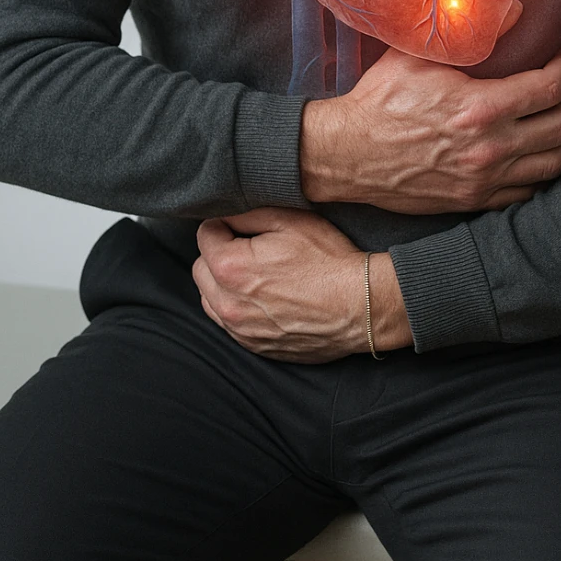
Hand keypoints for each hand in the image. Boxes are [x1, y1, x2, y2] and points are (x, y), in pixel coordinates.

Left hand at [192, 208, 411, 362]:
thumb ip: (248, 214)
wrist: (360, 306)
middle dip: (217, 254)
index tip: (242, 225)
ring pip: (210, 300)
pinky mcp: (255, 347)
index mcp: (231, 267)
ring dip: (222, 284)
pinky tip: (265, 298)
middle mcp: (228, 304)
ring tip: (255, 274)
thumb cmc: (328, 261)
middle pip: (200, 269)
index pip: (204, 235)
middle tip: (248, 247)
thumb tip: (225, 215)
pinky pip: (230, 324)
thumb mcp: (290, 220)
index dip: (224, 224)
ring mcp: (240, 331)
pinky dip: (238, 308)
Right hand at [301, 44, 560, 212]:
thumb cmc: (380, 100)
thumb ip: (473, 33)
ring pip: (555, 164)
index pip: (551, 88)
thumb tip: (516, 9)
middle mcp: (490, 148)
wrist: (348, 154)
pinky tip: (541, 150)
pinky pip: (530, 191)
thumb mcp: (419, 55)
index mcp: (479, 108)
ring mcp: (485, 180)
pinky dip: (545, 169)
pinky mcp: (475, 200)